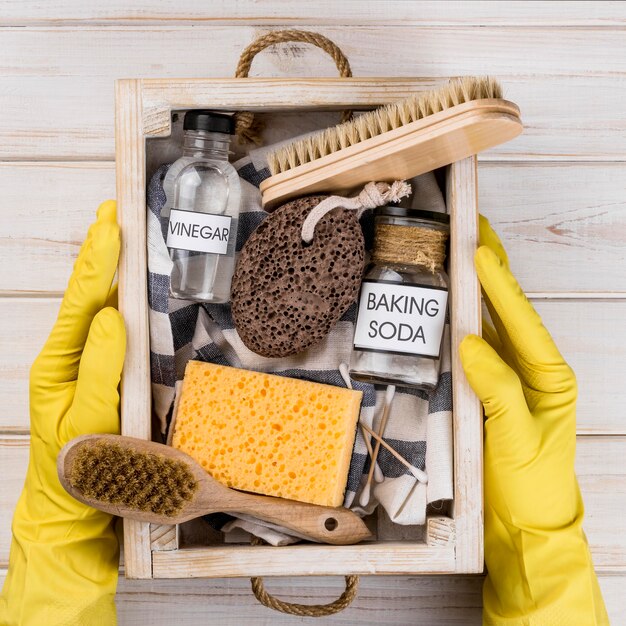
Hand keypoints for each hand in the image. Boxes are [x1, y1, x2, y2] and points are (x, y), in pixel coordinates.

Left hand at [0, 201, 124, 625]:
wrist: (73, 515)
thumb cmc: (78, 471)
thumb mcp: (87, 421)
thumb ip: (100, 369)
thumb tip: (114, 316)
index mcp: (59, 364)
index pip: (83, 302)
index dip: (98, 260)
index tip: (111, 221)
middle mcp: (70, 359)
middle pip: (87, 295)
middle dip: (99, 252)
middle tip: (113, 212)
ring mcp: (87, 368)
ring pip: (99, 310)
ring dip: (109, 270)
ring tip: (119, 237)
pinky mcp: (107, 378)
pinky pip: (115, 333)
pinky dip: (122, 301)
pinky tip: (131, 290)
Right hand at [459, 216, 607, 624]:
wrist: (522, 524)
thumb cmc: (530, 485)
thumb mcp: (517, 437)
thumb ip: (497, 388)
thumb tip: (470, 343)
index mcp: (548, 377)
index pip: (521, 320)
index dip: (498, 283)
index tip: (479, 249)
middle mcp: (530, 371)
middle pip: (508, 311)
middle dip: (492, 271)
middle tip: (474, 231)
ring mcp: (508, 379)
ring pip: (491, 323)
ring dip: (477, 289)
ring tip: (462, 255)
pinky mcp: (487, 390)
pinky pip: (476, 347)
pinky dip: (464, 320)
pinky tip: (452, 304)